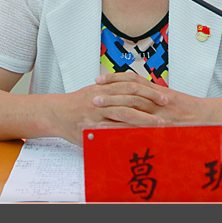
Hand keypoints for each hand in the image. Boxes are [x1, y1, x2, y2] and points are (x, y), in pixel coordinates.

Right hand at [51, 73, 168, 144]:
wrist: (56, 113)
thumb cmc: (78, 103)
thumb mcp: (95, 91)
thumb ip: (113, 91)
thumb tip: (135, 92)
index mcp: (104, 88)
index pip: (130, 85)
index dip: (148, 90)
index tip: (163, 96)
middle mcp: (101, 98)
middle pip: (130, 98)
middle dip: (150, 103)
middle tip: (165, 108)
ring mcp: (96, 113)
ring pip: (123, 114)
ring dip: (143, 119)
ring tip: (157, 124)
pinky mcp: (91, 127)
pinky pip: (111, 130)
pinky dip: (125, 133)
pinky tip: (137, 136)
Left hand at [92, 72, 209, 124]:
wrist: (208, 118)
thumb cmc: (191, 111)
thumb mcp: (172, 99)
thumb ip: (154, 98)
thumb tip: (136, 101)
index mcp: (157, 91)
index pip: (132, 80)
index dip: (114, 79)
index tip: (99, 80)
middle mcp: (156, 99)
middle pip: (128, 91)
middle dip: (109, 92)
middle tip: (92, 95)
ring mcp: (159, 111)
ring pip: (132, 104)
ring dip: (113, 105)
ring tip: (97, 107)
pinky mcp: (162, 123)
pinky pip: (141, 123)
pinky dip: (126, 124)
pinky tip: (113, 126)